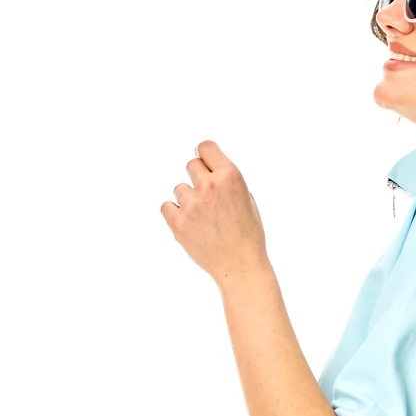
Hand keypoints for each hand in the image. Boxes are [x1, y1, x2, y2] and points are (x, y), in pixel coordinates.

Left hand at [161, 141, 266, 282]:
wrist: (241, 267)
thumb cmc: (248, 236)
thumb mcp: (248, 199)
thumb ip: (228, 180)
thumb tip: (210, 169)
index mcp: (230, 177)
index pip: (205, 147)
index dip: (205, 156)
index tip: (204, 164)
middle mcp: (210, 186)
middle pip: (191, 165)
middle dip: (198, 179)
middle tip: (208, 199)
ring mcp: (192, 204)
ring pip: (179, 188)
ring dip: (188, 199)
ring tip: (203, 219)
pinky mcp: (178, 223)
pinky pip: (166, 206)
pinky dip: (175, 214)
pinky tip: (190, 224)